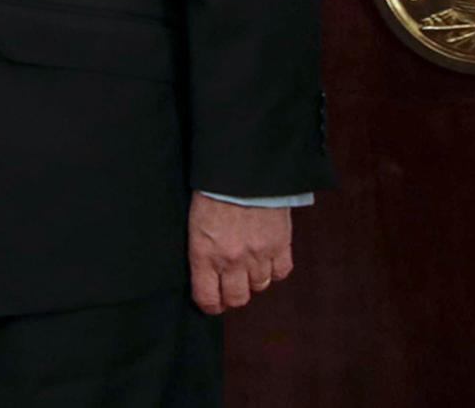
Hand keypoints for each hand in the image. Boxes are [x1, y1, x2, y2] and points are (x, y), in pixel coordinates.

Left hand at [187, 193, 292, 314]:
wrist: (243, 169)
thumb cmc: (213, 189)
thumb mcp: (194, 222)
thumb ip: (201, 250)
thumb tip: (205, 271)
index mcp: (204, 253)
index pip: (207, 298)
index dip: (210, 305)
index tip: (211, 302)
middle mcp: (232, 260)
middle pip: (236, 298)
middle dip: (231, 296)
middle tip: (230, 286)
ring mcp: (258, 255)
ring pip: (259, 287)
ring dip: (253, 280)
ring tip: (248, 266)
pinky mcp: (280, 245)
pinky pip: (280, 273)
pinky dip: (274, 269)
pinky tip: (266, 258)